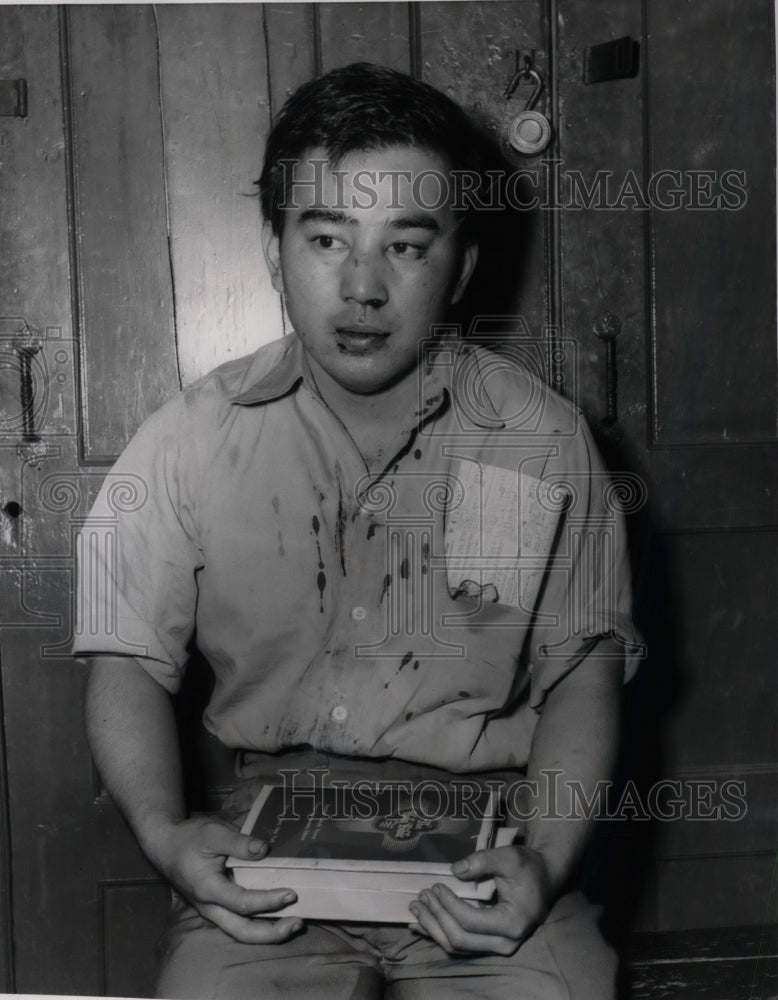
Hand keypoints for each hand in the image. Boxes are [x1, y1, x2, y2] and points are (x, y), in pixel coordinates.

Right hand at [148, 815, 301, 943]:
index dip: (267, 901)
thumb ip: (239, 842)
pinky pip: (240, 922)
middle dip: (271, 932)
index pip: (241, 903)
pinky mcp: (218, 907)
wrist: (166, 846)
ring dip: (267, 933)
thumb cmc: (189, 838)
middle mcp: (210, 907)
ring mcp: (213, 910)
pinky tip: (278, 915)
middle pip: (242, 931)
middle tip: (298, 923)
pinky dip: (259, 923)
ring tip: (294, 924)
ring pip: (241, 932)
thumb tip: (265, 850)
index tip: (291, 894)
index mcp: (208, 889)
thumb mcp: (214, 832)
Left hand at [409, 846, 553, 955]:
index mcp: (512, 923)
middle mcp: (505, 942)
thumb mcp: (509, 857)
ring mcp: (497, 946)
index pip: (471, 921)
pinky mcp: (489, 943)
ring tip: (416, 910)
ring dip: (433, 929)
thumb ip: (482, 861)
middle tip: (421, 897)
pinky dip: (439, 934)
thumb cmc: (528, 866)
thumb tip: (454, 871)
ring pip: (457, 947)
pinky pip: (460, 945)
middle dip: (436, 918)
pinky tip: (420, 925)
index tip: (436, 886)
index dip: (449, 905)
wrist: (544, 877)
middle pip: (460, 940)